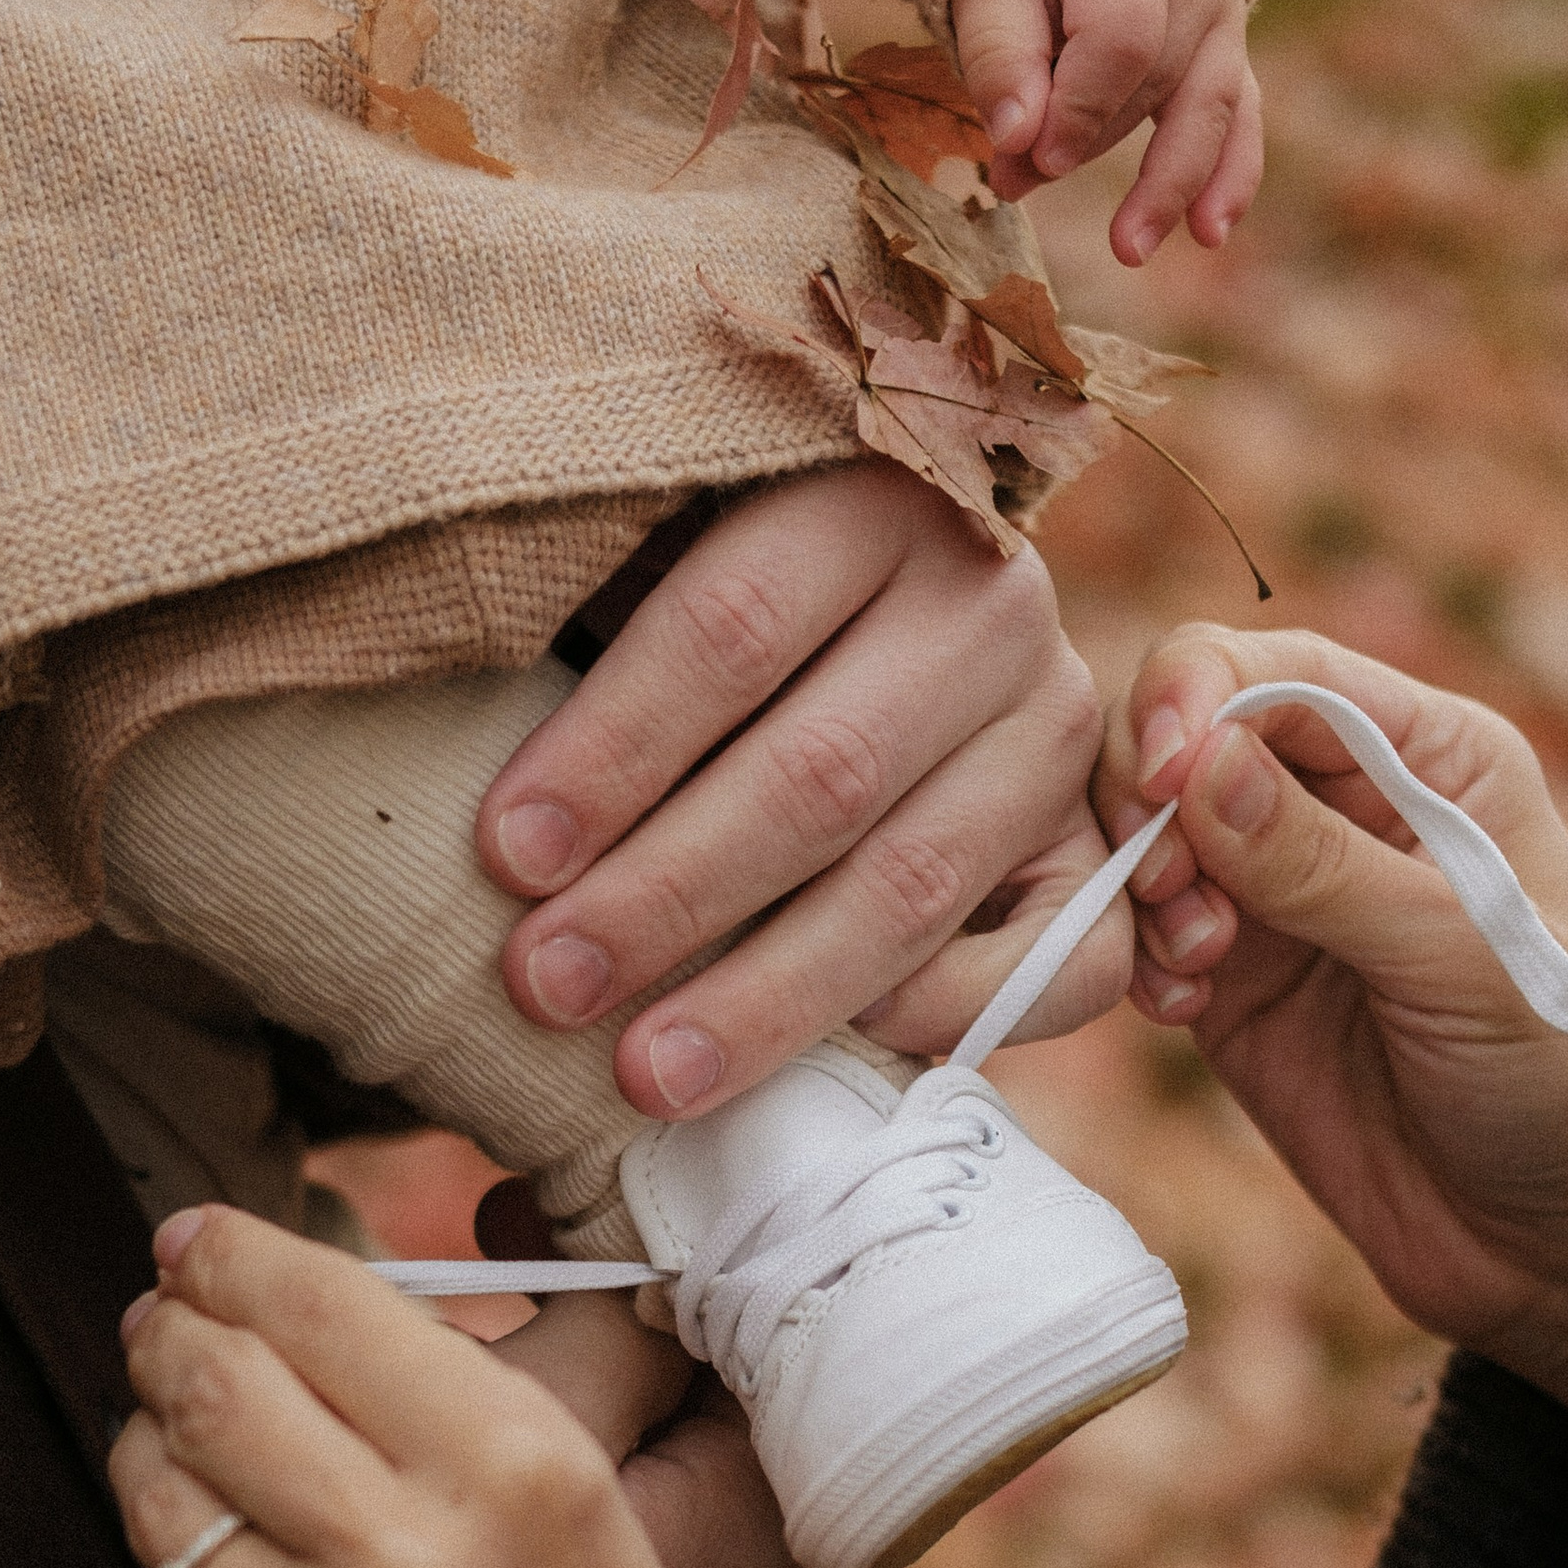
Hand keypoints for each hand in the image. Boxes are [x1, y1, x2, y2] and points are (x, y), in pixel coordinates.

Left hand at [112, 1212, 935, 1567]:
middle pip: (207, 1383)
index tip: (197, 1240)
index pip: (312, 1304)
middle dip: (164, 1331)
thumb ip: (481, 1417)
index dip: (230, 1254)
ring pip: (158, 1506)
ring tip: (182, 1446)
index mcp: (523, 1472)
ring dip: (157, 1457)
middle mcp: (407, 1563)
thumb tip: (332, 1309)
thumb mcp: (622, 1527)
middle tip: (159, 1319)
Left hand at [477, 461, 1125, 1118]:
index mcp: (866, 491)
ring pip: (912, 879)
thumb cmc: (706, 582)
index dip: (613, 754)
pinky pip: (1057, 953)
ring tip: (645, 1075)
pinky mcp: (1092, 832)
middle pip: (819, 773)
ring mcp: (1057, 722)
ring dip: (771, 995)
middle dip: (667, 897)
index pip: (730, 632)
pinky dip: (951, 1013)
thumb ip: (584, 613)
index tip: (503, 856)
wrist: (891, 591)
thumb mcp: (654, 544)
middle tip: (546, 986)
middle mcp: (988, 601)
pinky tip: (843, 1056)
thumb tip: (475, 792)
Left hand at [951, 0, 1263, 262]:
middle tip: (1013, 184)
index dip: (1080, 104)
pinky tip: (1208, 234)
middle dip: (1086, 142)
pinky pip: (1244, 123)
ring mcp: (1225, 24)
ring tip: (1128, 249)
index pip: (1124, 36)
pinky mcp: (1230, 63)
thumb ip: (999, 52)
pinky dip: (1230, 179)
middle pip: (1154, 80)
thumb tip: (1016, 142)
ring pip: (1207, 111)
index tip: (1032, 154)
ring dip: (1169, 186)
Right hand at [1100, 627, 1567, 1470]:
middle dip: (1151, 796)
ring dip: (1138, 880)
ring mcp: (1279, 895)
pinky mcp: (1231, 983)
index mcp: (1432, 756)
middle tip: (1173, 894)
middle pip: (1186, 732)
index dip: (1196, 698)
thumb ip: (1324, 866)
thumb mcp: (1462, 962)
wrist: (1557, 1251)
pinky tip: (1178, 1006)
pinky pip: (1139, 928)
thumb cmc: (1562, 1084)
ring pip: (1146, 829)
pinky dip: (1133, 951)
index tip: (1164, 780)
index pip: (1278, 671)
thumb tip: (1195, 766)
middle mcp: (1347, 804)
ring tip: (1193, 961)